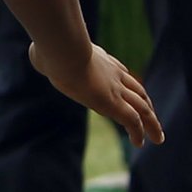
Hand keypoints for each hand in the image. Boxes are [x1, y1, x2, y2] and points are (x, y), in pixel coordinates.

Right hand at [30, 33, 161, 145]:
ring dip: (151, 123)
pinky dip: (138, 132)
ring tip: (157, 138)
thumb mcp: (50, 49)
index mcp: (100, 59)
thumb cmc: (53, 47)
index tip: (132, 93)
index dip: (128, 84)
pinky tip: (139, 143)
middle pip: (137, 90)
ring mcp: (115, 88)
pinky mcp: (112, 103)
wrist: (64, 50)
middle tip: (153, 118)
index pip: (120, 72)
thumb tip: (35, 53)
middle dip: (146, 105)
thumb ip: (46, 53)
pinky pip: (132, 120)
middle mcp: (113, 73)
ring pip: (142, 107)